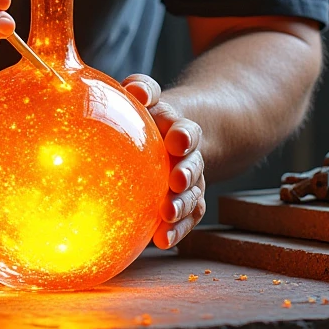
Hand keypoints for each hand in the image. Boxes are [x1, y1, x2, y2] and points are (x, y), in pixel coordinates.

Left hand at [122, 74, 205, 247]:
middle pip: (193, 165)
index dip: (184, 136)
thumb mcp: (148, 95)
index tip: (177, 141)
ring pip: (192, 194)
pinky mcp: (185, 201)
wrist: (172, 134)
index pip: (186, 131)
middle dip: (187, 173)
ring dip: (181, 205)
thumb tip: (136, 91)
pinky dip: (177, 230)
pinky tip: (162, 240)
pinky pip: (187, 218)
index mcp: (179, 129)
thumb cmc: (151, 112)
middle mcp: (188, 157)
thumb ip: (143, 88)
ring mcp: (189, 181)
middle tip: (176, 180)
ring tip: (166, 214)